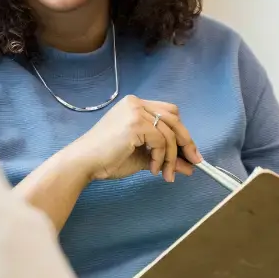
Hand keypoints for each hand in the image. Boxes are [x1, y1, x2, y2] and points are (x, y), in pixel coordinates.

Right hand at [70, 95, 201, 182]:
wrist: (84, 163)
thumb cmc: (108, 159)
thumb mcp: (143, 157)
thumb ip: (165, 158)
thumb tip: (189, 167)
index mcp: (135, 105)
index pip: (168, 112)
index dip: (181, 132)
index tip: (189, 152)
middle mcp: (136, 103)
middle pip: (174, 118)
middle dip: (186, 142)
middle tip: (194, 163)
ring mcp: (135, 111)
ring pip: (170, 132)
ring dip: (172, 157)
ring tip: (166, 174)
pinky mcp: (135, 123)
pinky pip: (161, 141)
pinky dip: (161, 158)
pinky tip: (153, 169)